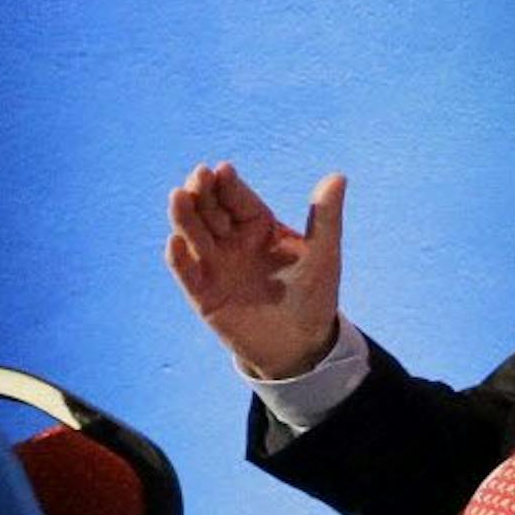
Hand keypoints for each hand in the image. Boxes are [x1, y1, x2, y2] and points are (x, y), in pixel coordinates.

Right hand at [166, 162, 345, 378]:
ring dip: (185, 216)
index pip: (238, 198)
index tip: (222, 170)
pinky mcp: (203, 294)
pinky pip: (187, 273)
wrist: (300, 345)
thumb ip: (325, 217)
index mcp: (258, 225)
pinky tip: (175, 243)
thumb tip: (339, 176)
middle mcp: (232, 240)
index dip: (229, 184)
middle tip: (198, 176)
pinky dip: (179, 259)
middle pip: (211, 211)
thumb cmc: (314, 296)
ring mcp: (215, 266)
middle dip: (203, 193)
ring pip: (194, 235)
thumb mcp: (324, 255)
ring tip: (179, 196)